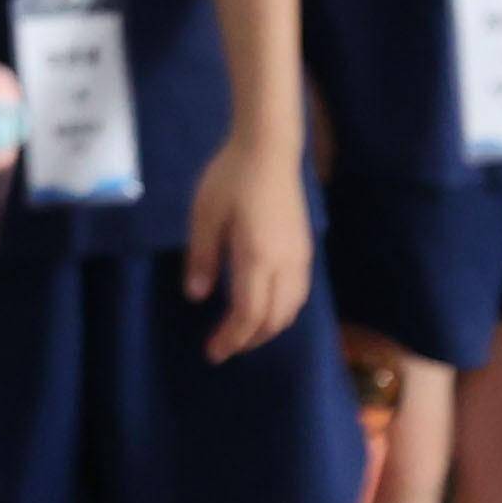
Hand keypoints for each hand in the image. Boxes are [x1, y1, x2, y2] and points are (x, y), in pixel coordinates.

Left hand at [185, 130, 313, 362]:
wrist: (270, 149)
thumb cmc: (231, 178)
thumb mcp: (205, 215)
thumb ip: (201, 257)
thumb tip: (196, 296)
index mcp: (258, 258)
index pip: (248, 314)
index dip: (231, 338)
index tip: (213, 352)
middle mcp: (286, 265)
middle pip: (273, 319)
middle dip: (249, 339)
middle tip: (223, 348)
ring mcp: (300, 258)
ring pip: (291, 310)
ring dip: (268, 328)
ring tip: (242, 333)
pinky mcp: (305, 249)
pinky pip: (298, 295)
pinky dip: (282, 312)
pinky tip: (264, 308)